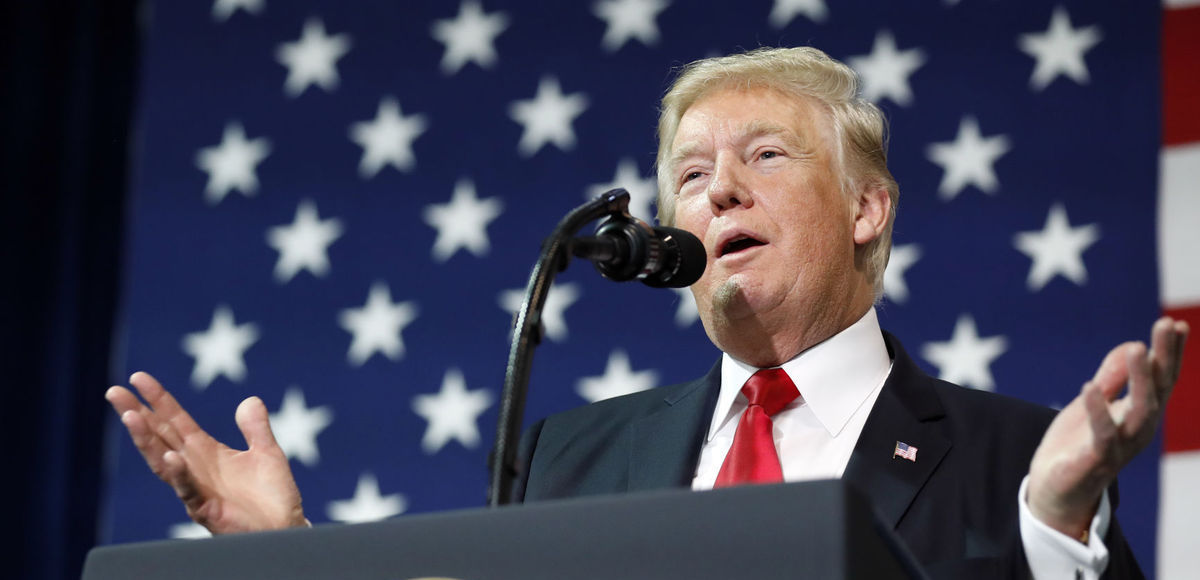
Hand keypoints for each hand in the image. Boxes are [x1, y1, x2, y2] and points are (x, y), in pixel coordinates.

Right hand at [106, 372, 306, 533]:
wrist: (284, 527)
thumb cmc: (273, 495)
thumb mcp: (267, 452)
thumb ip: (256, 428)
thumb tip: (250, 400)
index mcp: (206, 451)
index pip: (175, 420)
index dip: (158, 399)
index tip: (138, 378)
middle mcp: (194, 467)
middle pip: (159, 436)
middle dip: (136, 414)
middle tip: (114, 392)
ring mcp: (196, 488)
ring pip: (163, 461)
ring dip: (146, 440)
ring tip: (131, 417)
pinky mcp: (205, 509)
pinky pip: (188, 490)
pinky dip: (178, 473)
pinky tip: (170, 457)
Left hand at [1028, 317, 1188, 538]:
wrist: (1056, 491)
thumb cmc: (1077, 444)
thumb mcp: (1093, 403)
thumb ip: (1111, 379)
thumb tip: (1132, 344)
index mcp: (1139, 414)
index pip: (1161, 379)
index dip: (1171, 353)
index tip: (1177, 323)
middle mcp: (1138, 430)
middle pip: (1158, 389)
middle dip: (1164, 357)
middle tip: (1166, 324)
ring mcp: (1120, 446)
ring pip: (1140, 412)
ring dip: (1140, 379)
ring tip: (1137, 348)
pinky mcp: (1095, 460)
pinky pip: (1101, 435)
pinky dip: (1097, 411)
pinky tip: (1089, 386)